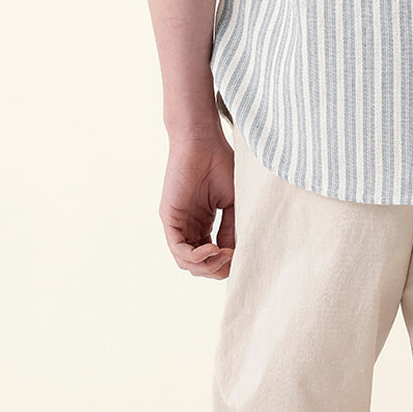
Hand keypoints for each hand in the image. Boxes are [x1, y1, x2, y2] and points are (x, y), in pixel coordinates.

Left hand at [159, 132, 235, 278]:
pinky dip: (195, 255)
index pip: (211, 258)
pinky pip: (178, 248)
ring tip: (224, 253)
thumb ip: (231, 228)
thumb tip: (232, 255)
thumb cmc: (221, 164)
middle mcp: (189, 227)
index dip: (226, 264)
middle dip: (216, 269)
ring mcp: (178, 224)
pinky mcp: (170, 218)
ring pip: (186, 262)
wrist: (204, 142)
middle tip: (233, 260)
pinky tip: (213, 248)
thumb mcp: (232, 202)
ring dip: (207, 265)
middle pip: (198, 266)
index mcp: (203, 224)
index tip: (242, 257)